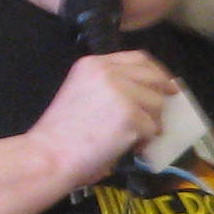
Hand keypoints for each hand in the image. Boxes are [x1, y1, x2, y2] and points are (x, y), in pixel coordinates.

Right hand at [31, 49, 176, 188]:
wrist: (49, 155)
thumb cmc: (61, 134)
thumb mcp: (81, 92)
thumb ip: (109, 85)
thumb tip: (146, 91)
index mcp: (93, 64)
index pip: (137, 58)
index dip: (156, 71)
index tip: (164, 84)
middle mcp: (108, 73)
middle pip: (152, 77)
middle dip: (162, 95)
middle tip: (162, 112)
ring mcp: (121, 93)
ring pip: (157, 104)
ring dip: (152, 123)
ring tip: (136, 137)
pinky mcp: (131, 117)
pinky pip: (152, 128)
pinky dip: (145, 141)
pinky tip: (130, 147)